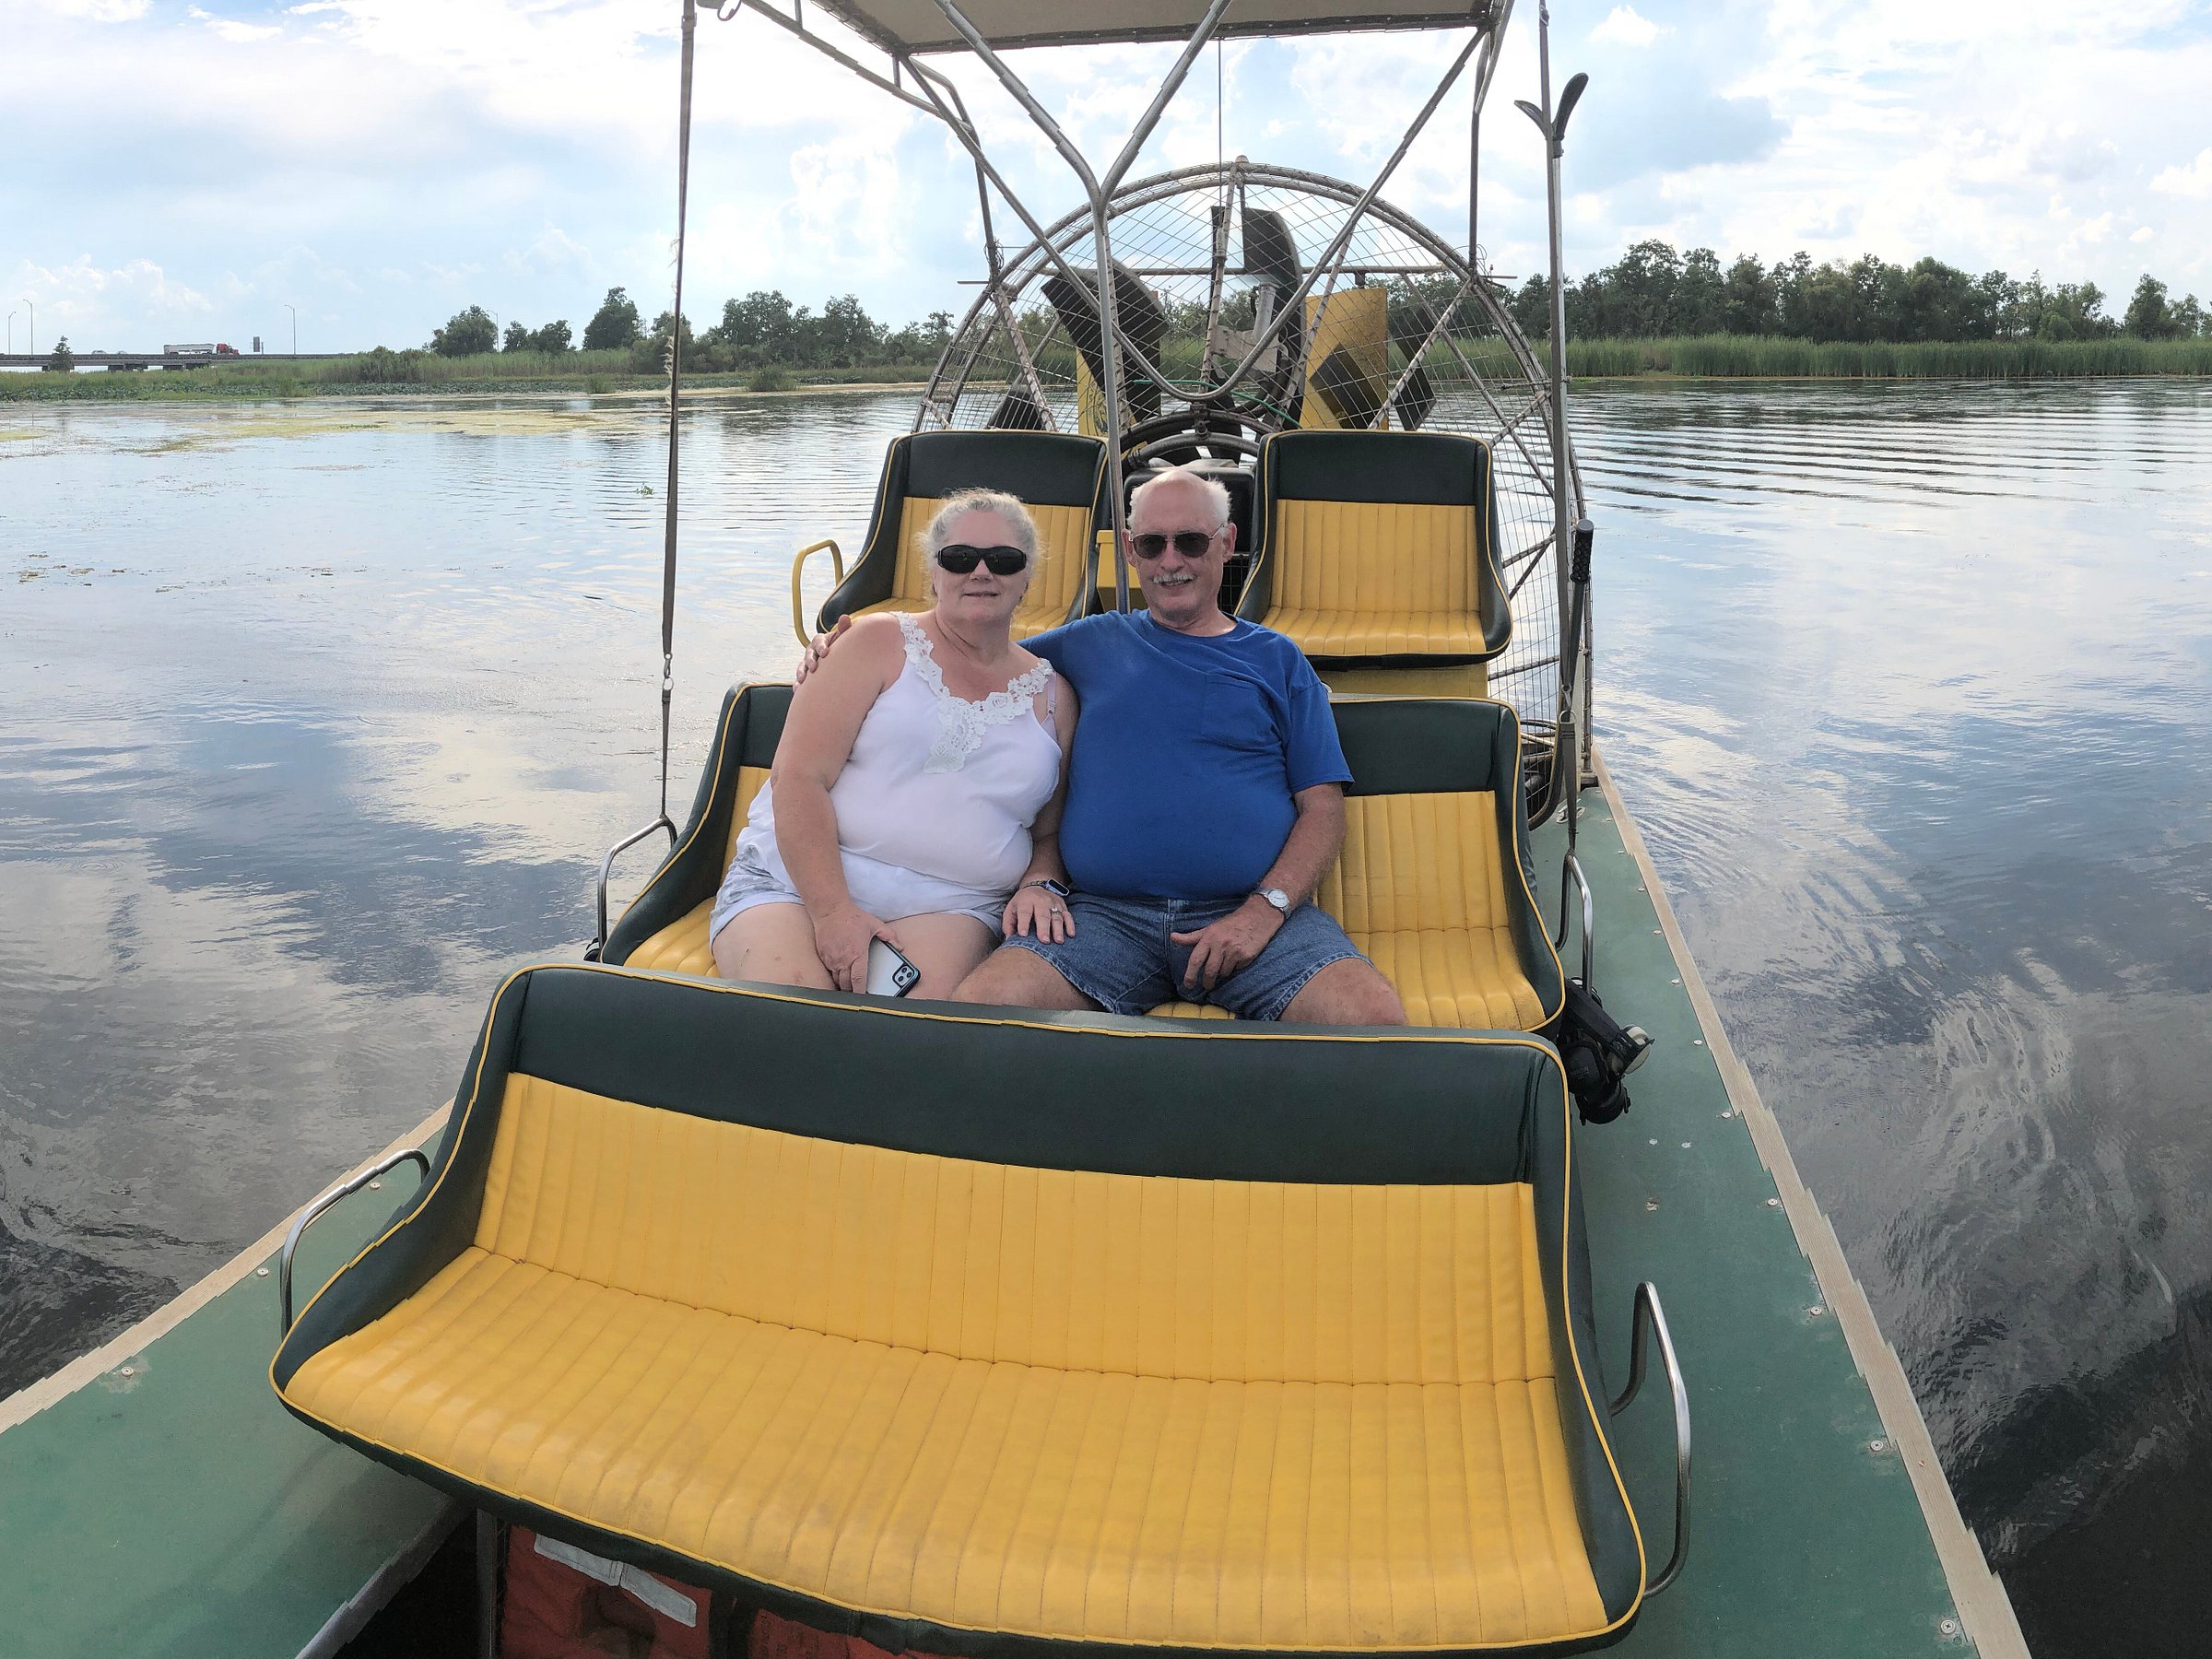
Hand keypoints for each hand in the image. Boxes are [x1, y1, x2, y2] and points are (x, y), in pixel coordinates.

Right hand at [794, 613, 852, 685]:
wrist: (839, 658)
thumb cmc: (842, 646)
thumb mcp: (843, 637)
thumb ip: (844, 629)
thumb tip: (845, 618)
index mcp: (821, 641)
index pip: (819, 641)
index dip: (821, 646)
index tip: (825, 653)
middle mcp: (812, 651)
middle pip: (808, 654)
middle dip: (810, 661)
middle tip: (814, 668)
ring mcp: (807, 663)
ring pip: (802, 667)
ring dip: (801, 673)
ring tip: (802, 680)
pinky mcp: (806, 674)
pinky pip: (800, 680)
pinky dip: (798, 685)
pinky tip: (797, 690)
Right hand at [809, 902, 900, 992]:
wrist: (829, 910)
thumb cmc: (851, 917)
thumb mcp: (874, 924)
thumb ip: (889, 936)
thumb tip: (899, 946)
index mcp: (857, 954)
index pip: (859, 980)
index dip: (861, 992)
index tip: (864, 997)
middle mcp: (843, 960)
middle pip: (846, 984)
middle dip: (852, 991)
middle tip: (857, 992)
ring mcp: (831, 959)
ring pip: (836, 980)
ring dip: (843, 984)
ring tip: (849, 984)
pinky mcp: (823, 956)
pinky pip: (829, 971)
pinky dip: (835, 974)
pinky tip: (840, 972)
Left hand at [1003, 884, 1076, 942]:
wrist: (1037, 886)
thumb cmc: (1022, 903)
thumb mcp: (1011, 909)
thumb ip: (1008, 924)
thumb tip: (1009, 940)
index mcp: (1025, 901)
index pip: (1024, 912)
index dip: (1023, 923)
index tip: (1023, 935)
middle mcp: (1040, 901)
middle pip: (1042, 915)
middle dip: (1043, 928)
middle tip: (1044, 941)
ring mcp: (1053, 903)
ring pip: (1057, 916)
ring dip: (1058, 929)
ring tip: (1059, 941)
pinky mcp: (1063, 906)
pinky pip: (1068, 916)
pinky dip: (1070, 925)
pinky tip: (1071, 934)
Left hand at [1170, 896, 1284, 993]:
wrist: (1258, 917)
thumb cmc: (1231, 923)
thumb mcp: (1210, 928)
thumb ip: (1191, 937)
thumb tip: (1172, 937)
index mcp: (1209, 937)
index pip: (1196, 960)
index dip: (1190, 975)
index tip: (1188, 984)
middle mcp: (1221, 944)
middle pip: (1210, 971)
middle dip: (1207, 982)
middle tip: (1207, 985)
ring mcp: (1234, 951)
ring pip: (1224, 973)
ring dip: (1223, 973)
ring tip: (1226, 964)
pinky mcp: (1246, 956)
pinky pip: (1237, 969)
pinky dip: (1235, 968)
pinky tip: (1238, 958)